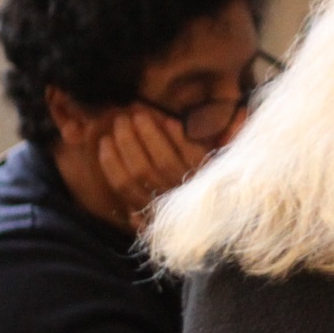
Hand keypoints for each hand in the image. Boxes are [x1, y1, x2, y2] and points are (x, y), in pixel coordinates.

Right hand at [96, 107, 209, 232]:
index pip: (123, 186)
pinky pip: (190, 154)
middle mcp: (170, 201)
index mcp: (152, 211)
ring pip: (163, 160)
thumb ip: (140, 214)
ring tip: (139, 115)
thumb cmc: (186, 211)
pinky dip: (178, 137)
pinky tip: (169, 121)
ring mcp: (191, 188)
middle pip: (141, 170)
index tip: (104, 140)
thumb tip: (126, 213)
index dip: (111, 162)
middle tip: (121, 120)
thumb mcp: (159, 217)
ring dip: (149, 134)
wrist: (229, 211)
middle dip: (127, 142)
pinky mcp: (211, 176)